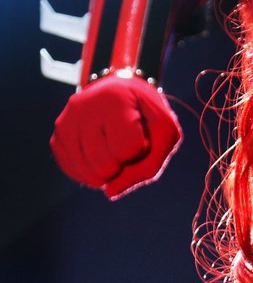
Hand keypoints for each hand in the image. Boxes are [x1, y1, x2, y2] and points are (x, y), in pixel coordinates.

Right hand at [50, 73, 181, 199]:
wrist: (121, 90)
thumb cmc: (147, 115)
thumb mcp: (164, 134)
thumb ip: (147, 167)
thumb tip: (109, 192)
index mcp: (116, 100)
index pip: (127, 149)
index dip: (140, 151)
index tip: (142, 134)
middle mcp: (85, 106)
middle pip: (105, 165)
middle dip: (122, 166)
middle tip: (126, 145)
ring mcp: (67, 119)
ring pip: (86, 171)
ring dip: (106, 173)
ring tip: (114, 152)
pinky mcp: (58, 132)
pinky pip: (69, 168)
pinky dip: (88, 173)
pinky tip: (99, 160)